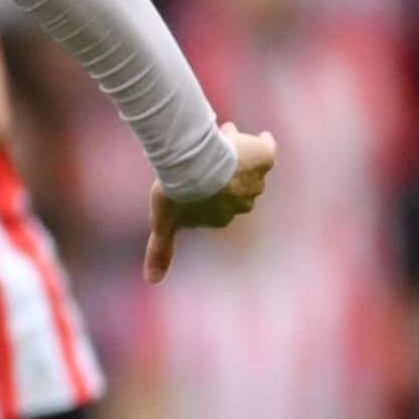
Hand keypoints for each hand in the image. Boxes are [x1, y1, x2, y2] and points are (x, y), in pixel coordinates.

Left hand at [143, 127, 274, 281]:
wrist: (194, 165)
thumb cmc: (177, 193)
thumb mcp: (163, 223)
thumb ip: (160, 251)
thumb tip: (151, 281)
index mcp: (223, 217)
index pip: (216, 203)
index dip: (206, 189)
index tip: (196, 177)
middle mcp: (244, 202)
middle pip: (234, 185)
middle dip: (223, 172)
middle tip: (211, 154)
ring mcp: (256, 180)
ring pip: (247, 168)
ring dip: (238, 155)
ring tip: (224, 136)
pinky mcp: (264, 158)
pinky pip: (267, 150)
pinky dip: (264, 143)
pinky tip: (260, 137)